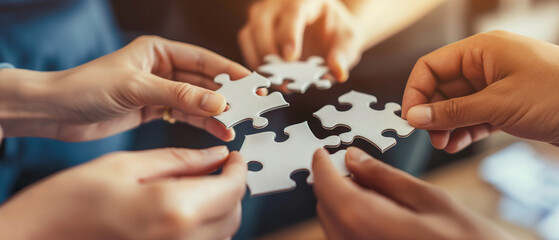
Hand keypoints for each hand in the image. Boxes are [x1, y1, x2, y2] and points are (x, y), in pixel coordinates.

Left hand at [0, 36, 250, 141]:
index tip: (253, 84)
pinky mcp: (154, 111)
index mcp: (158, 51)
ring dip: (217, 113)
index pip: (203, 60)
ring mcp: (159, 91)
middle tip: (251, 108)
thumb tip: (218, 103)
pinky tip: (218, 130)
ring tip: (237, 125)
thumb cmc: (86, 88)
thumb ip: (179, 96)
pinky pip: (185, 116)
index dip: (230, 73)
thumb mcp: (137, 88)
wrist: (56, 112)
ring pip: (197, 101)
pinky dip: (201, 123)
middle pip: (204, 82)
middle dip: (227, 96)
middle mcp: (162, 68)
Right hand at [0, 146, 246, 239]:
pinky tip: (186, 207)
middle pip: (234, 213)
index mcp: (174, 208)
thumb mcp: (129, 164)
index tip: (233, 157)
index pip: (233, 188)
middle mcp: (182, 238)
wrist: (43, 235)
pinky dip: (206, 225)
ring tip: (200, 184)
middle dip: (232, 187)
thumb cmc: (74, 198)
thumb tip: (216, 156)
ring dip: (221, 207)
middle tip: (217, 168)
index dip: (238, 169)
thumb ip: (180, 161)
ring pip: (223, 232)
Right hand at [239, 0, 364, 81]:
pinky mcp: (255, 30)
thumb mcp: (348, 40)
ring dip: (258, 60)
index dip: (289, 34)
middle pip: (262, 21)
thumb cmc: (336, 31)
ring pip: (249, 34)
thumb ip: (343, 54)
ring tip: (275, 81)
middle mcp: (278, 3)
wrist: (328, 29)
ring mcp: (263, 16)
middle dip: (268, 50)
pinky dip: (255, 64)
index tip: (290, 58)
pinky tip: (269, 79)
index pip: (293, 11)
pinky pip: (247, 46)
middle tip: (280, 76)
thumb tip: (338, 72)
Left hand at [312, 147, 512, 239]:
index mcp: (366, 222)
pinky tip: (377, 211)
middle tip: (356, 165)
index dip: (321, 166)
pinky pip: (345, 237)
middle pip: (326, 206)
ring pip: (332, 224)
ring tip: (373, 188)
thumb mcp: (429, 199)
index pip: (327, 188)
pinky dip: (351, 219)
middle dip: (334, 182)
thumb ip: (385, 177)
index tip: (322, 153)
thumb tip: (353, 158)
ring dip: (342, 202)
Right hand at [402, 31, 558, 152]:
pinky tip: (457, 144)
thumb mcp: (498, 104)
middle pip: (441, 87)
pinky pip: (473, 116)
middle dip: (432, 113)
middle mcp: (485, 65)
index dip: (416, 91)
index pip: (431, 66)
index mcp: (481, 51)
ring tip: (444, 144)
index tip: (409, 118)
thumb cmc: (558, 94)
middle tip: (429, 136)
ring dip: (446, 125)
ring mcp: (495, 85)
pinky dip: (463, 130)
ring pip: (456, 104)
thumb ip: (452, 111)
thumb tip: (414, 117)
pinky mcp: (505, 105)